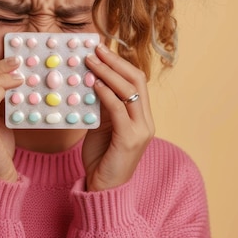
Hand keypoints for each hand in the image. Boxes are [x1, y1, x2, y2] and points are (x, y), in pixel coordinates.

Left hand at [82, 44, 154, 190]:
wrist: (104, 188)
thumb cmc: (102, 157)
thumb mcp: (103, 125)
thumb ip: (103, 105)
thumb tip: (92, 79)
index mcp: (142, 116)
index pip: (137, 81)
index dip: (120, 62)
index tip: (101, 49)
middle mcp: (146, 121)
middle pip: (137, 80)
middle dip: (115, 62)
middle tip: (95, 49)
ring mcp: (141, 130)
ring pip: (129, 91)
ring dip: (108, 73)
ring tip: (90, 61)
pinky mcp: (130, 139)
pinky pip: (119, 110)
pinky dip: (106, 94)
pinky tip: (93, 84)